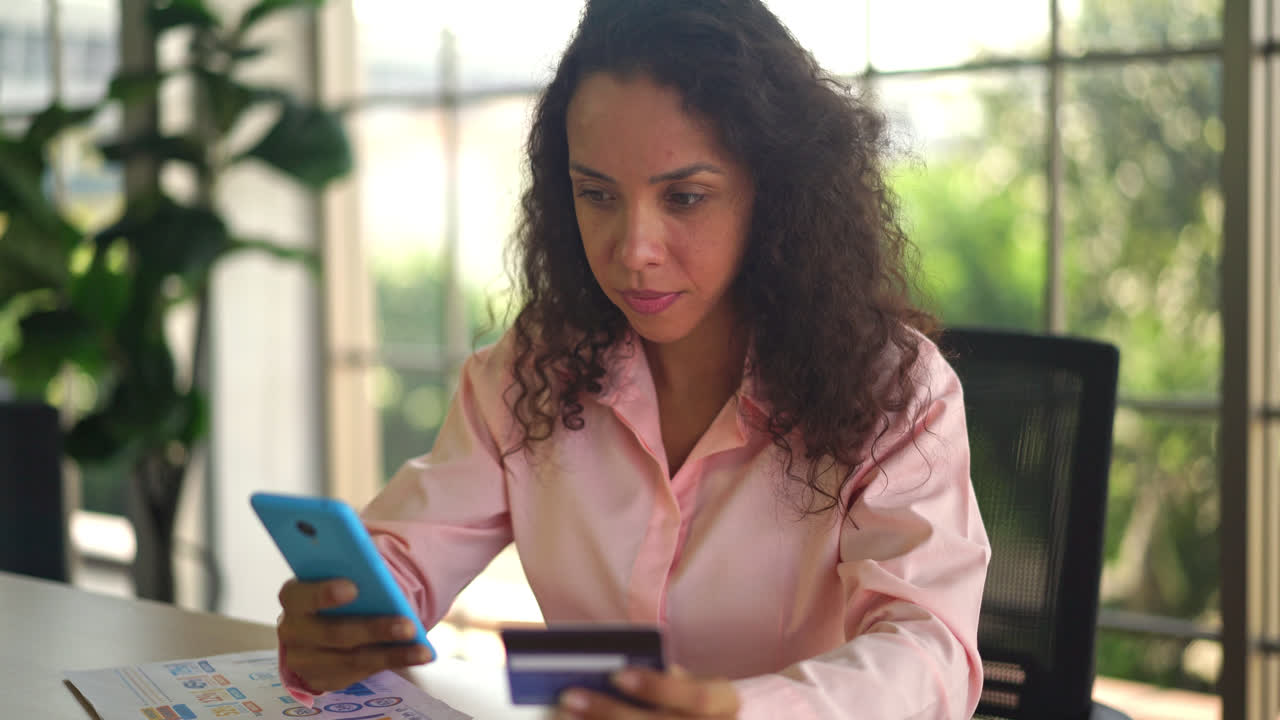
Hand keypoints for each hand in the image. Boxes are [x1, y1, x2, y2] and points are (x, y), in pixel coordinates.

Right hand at [275, 578, 432, 692]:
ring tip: (422, 648)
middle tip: (409, 625)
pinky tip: (418, 655)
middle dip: (374, 629)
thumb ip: (352, 572)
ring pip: (351, 659)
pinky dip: (392, 662)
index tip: (354, 587)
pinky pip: (359, 673)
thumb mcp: (339, 577)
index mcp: (293, 597)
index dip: (324, 592)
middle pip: (333, 633)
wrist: (322, 627)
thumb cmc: (336, 596)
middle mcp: (292, 631)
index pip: (301, 595)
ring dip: (391, 653)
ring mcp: (304, 660)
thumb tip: (378, 568)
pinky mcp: (321, 680)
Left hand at [557, 666, 739, 718]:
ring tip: (564, 715)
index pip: (697, 697)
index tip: (616, 674)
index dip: (657, 688)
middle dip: (611, 712)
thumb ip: (665, 678)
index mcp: (724, 702)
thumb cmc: (682, 701)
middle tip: (570, 696)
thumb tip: (614, 669)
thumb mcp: (685, 683)